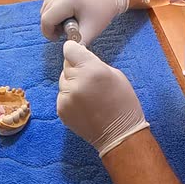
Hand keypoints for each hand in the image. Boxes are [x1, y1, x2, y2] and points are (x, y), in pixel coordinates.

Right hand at [40, 0, 128, 44]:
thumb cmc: (102, 13)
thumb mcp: (91, 31)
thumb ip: (77, 43)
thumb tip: (67, 54)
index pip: (47, 19)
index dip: (50, 33)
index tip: (60, 37)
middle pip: (44, 14)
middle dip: (53, 26)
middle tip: (68, 29)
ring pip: (44, 9)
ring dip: (53, 19)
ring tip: (69, 21)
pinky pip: (48, 3)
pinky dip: (54, 11)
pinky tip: (67, 13)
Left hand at [58, 41, 148, 156]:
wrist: (119, 134)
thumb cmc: (123, 103)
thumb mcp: (115, 75)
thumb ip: (94, 63)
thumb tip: (80, 57)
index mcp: (92, 70)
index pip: (69, 50)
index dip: (74, 50)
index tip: (78, 53)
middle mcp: (76, 82)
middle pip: (66, 65)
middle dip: (76, 68)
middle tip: (90, 79)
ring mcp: (67, 97)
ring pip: (63, 80)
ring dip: (72, 83)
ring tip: (88, 94)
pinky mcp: (61, 110)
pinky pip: (62, 95)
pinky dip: (70, 97)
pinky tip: (84, 105)